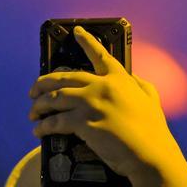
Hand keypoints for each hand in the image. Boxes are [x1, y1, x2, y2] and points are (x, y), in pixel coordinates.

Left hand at [28, 25, 180, 180]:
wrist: (150, 154)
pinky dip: (44, 125)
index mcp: (120, 79)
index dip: (87, 41)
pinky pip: (55, 121)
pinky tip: (38, 130)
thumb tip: (132, 76)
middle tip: (33, 90)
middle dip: (43, 82)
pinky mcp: (84, 122)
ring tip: (33, 112)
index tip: (76, 32)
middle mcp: (103, 86)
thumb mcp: (151, 100)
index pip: (100, 55)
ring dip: (39, 105)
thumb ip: (140, 85)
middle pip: (64, 77)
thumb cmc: (153, 131)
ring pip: (55, 98)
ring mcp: (92, 103)